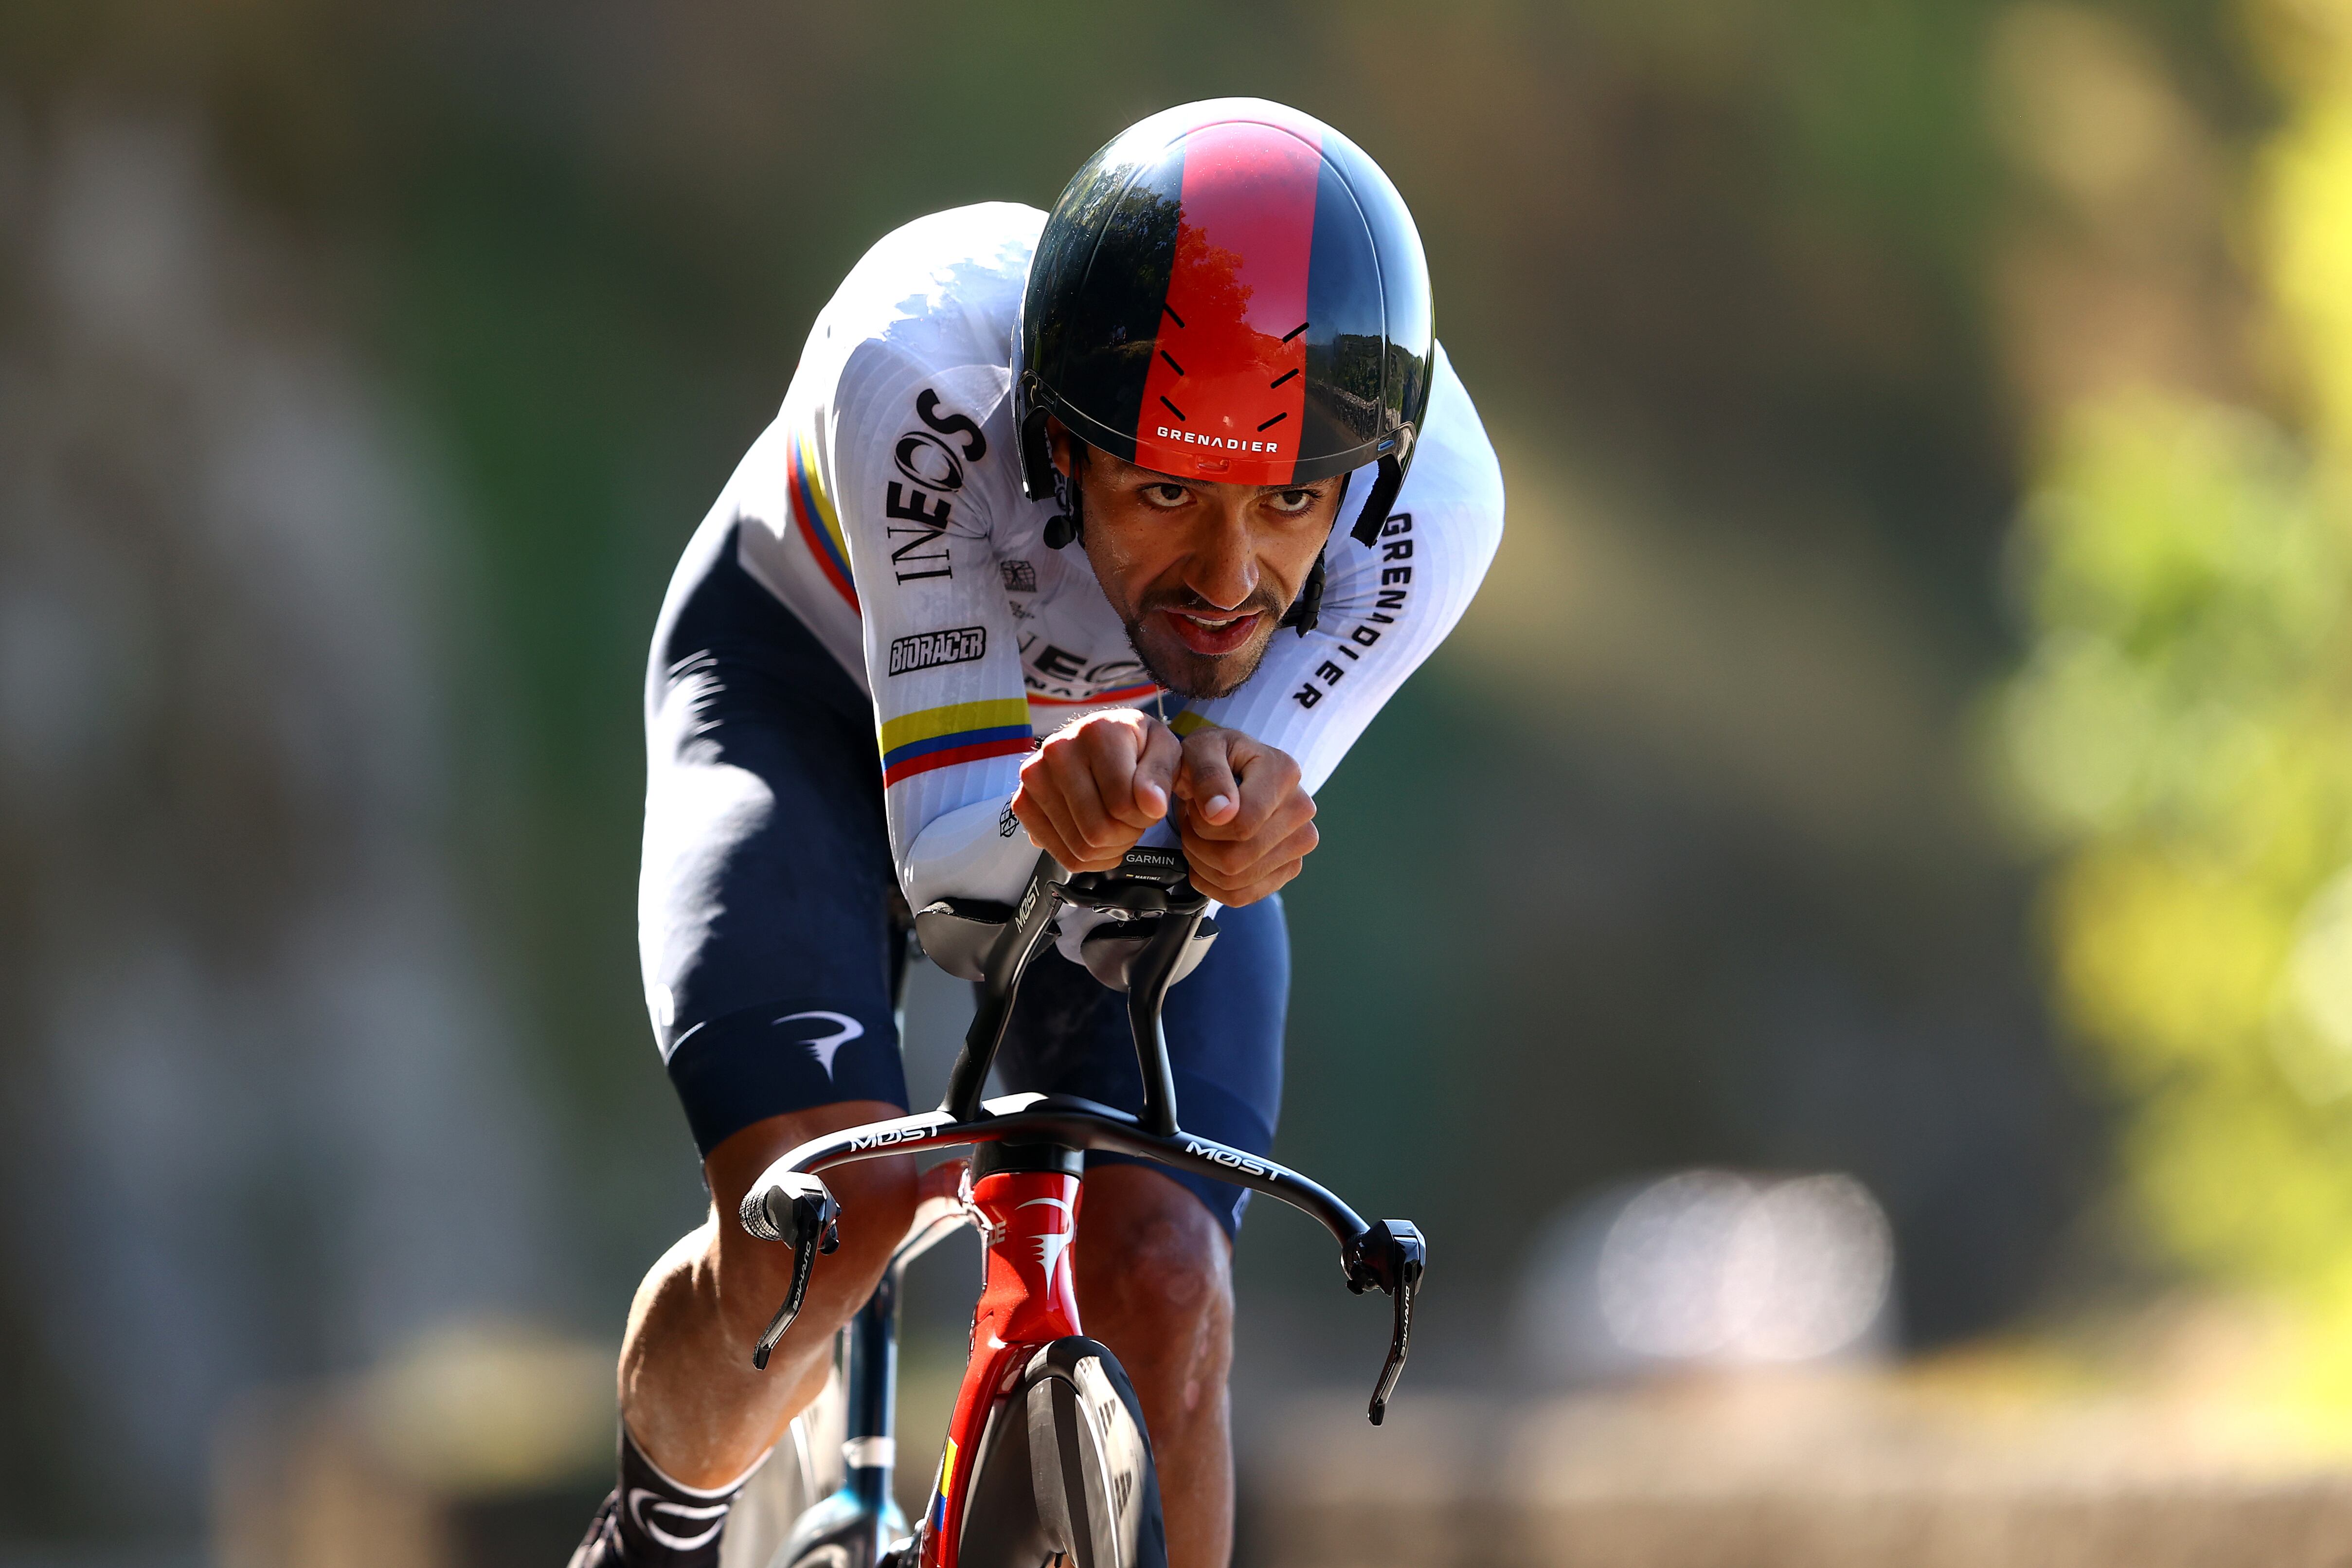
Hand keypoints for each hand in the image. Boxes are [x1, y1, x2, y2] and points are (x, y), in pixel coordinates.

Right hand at [1012, 709, 1180, 872]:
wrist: (1103, 740)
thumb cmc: (1136, 746)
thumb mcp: (1164, 748)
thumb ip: (1160, 775)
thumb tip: (1152, 805)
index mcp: (1096, 732)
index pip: (1124, 804)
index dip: (1146, 816)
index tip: (1149, 803)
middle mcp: (1058, 750)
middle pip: (1099, 831)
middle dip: (1127, 834)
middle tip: (1132, 816)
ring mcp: (1034, 778)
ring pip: (1081, 848)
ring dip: (1109, 847)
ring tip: (1115, 821)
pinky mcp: (1023, 803)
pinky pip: (1062, 856)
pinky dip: (1087, 858)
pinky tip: (1096, 837)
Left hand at [1173, 726, 1317, 905]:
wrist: (1230, 770)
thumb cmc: (1215, 758)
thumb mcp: (1201, 749)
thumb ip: (1207, 773)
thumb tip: (1220, 813)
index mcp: (1284, 773)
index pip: (1242, 824)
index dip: (1204, 824)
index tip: (1195, 805)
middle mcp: (1301, 810)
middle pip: (1237, 858)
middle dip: (1199, 844)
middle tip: (1193, 822)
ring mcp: (1300, 843)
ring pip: (1236, 880)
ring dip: (1202, 863)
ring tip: (1201, 835)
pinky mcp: (1289, 868)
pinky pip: (1242, 896)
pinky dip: (1213, 883)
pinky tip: (1208, 857)